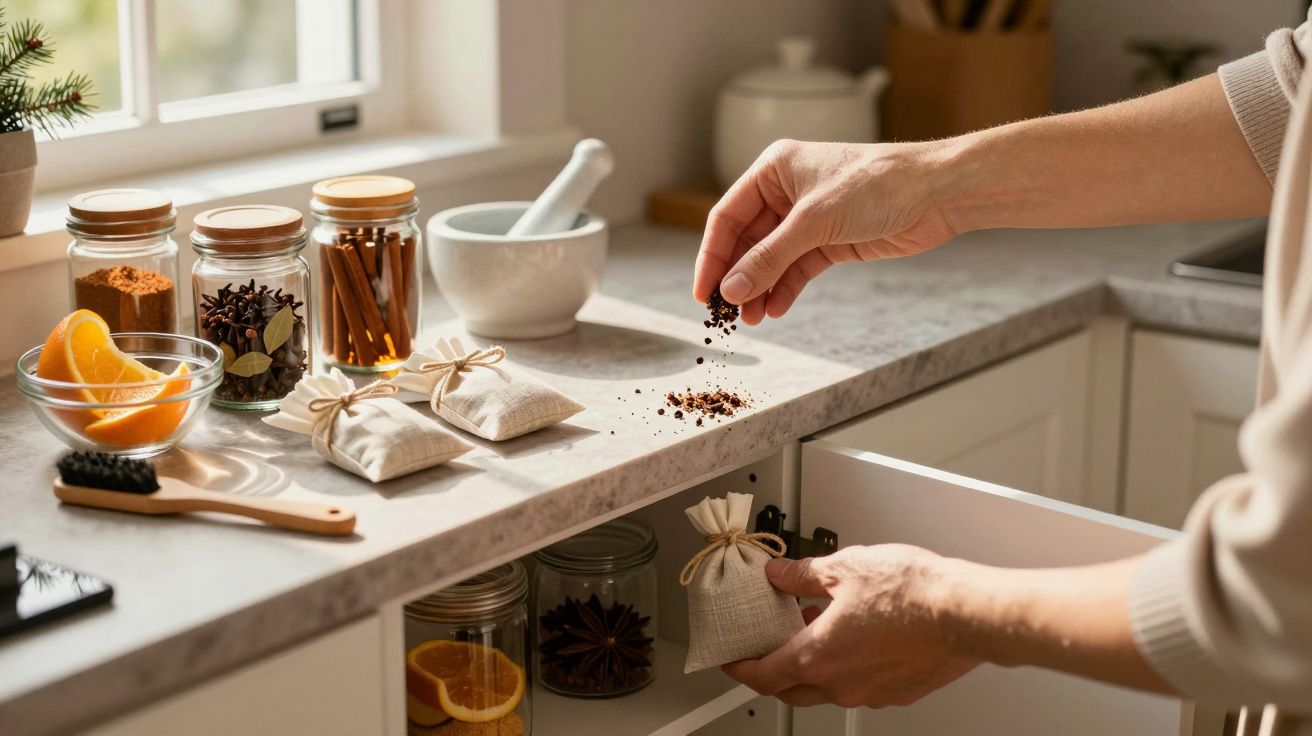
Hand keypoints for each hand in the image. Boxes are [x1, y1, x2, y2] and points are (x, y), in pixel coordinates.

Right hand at [694, 139, 961, 323]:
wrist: (935, 193)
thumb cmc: (877, 185)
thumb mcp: (814, 221)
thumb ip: (770, 257)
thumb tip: (733, 289)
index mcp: (773, 169)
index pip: (727, 216)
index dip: (712, 256)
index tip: (703, 292)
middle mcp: (786, 191)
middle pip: (747, 241)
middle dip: (738, 277)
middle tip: (725, 314)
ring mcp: (808, 218)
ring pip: (771, 259)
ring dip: (760, 288)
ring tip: (751, 319)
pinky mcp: (830, 240)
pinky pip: (796, 268)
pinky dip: (785, 289)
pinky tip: (776, 309)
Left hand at [722, 544, 978, 708]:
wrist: (965, 613)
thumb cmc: (912, 592)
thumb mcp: (845, 568)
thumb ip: (804, 575)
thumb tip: (781, 574)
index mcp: (818, 656)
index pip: (763, 675)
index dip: (740, 668)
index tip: (732, 659)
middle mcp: (841, 684)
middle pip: (790, 690)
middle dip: (772, 672)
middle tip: (765, 649)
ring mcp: (872, 693)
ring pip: (826, 689)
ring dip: (812, 666)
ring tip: (813, 629)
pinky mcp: (898, 693)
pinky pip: (859, 686)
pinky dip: (846, 667)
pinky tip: (854, 638)